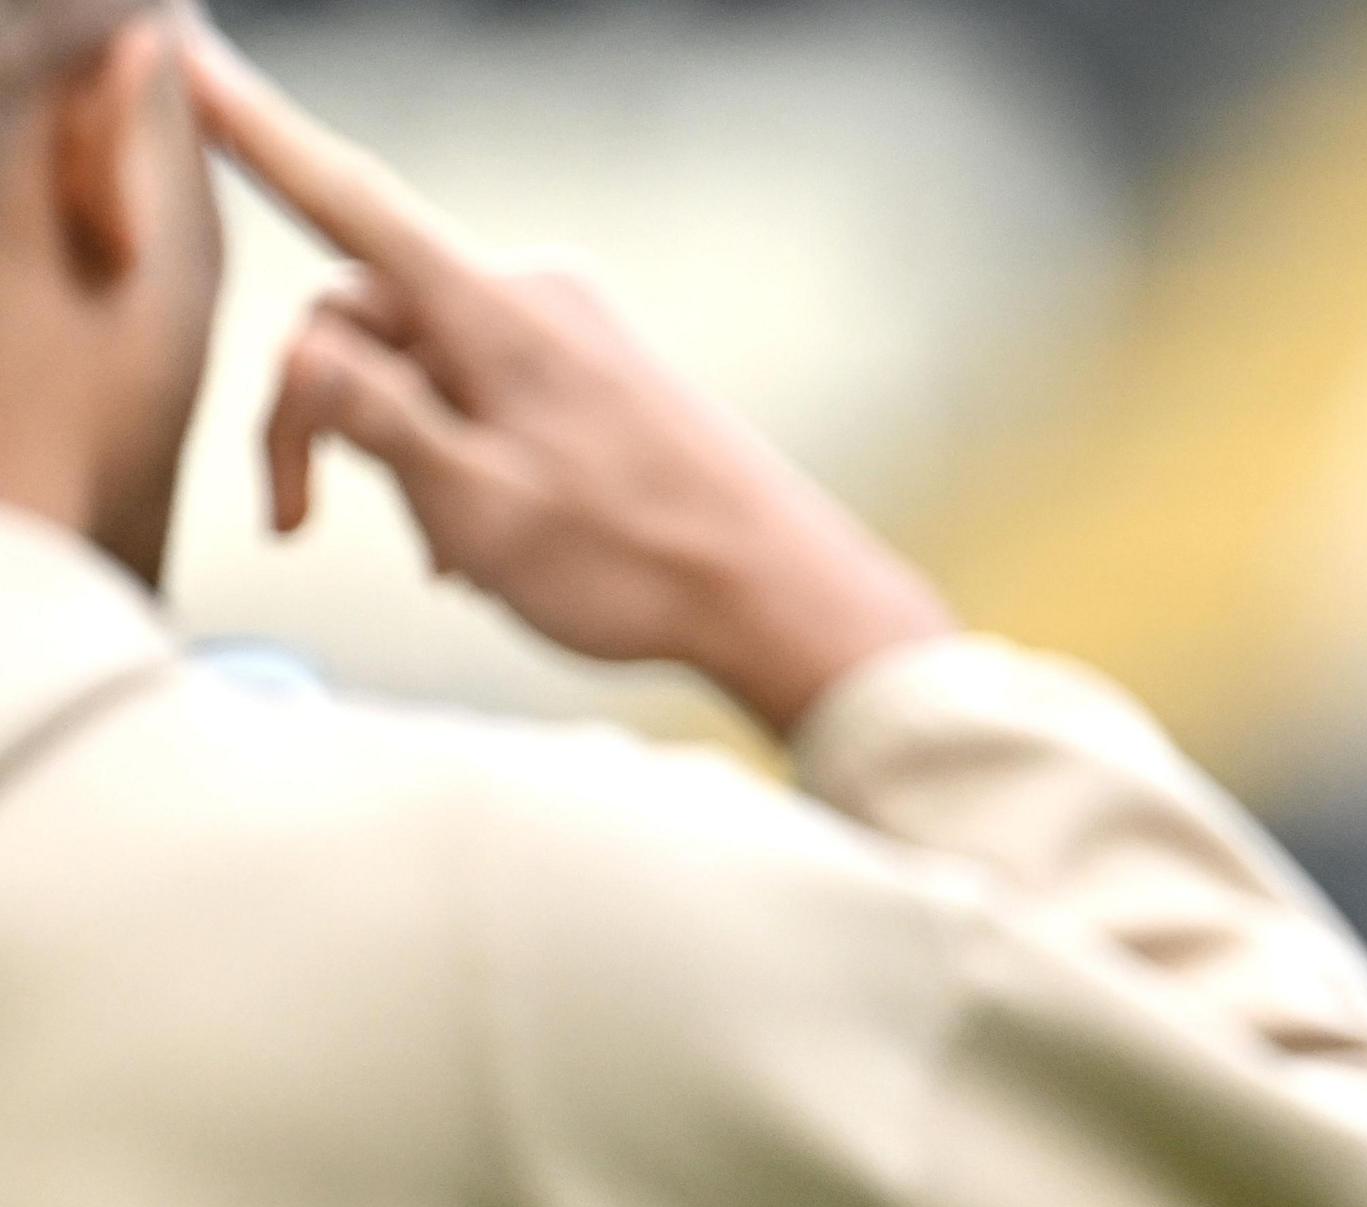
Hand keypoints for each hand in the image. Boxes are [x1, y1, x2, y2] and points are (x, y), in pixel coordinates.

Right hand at [182, 30, 954, 736]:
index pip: (345, 202)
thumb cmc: (637, 561)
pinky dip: (457, 460)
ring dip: (400, 457)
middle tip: (298, 526)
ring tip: (449, 554)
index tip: (191, 60)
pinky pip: (481, 392)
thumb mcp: (477, 506)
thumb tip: (302, 346)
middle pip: (363, 318)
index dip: (257, 135)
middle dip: (320, 417)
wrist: (783, 595)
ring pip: (419, 368)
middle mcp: (531, 295)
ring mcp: (569, 330)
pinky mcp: (595, 371)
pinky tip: (483, 547)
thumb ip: (376, 419)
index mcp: (494, 312)